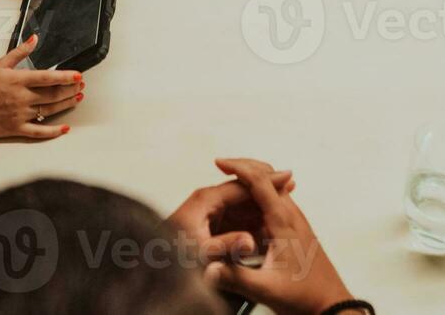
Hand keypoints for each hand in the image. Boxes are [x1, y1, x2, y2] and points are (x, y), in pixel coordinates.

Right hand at [0, 34, 83, 138]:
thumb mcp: (1, 65)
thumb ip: (20, 52)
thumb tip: (34, 39)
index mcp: (18, 81)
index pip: (46, 78)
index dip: (64, 77)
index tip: (78, 75)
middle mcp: (21, 98)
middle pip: (52, 94)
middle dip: (70, 89)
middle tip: (81, 85)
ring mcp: (20, 114)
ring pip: (50, 110)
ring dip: (67, 104)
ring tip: (78, 97)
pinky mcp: (18, 128)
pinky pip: (39, 131)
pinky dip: (54, 131)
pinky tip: (65, 128)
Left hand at [168, 159, 295, 262]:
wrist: (152, 266)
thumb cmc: (168, 258)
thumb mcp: (198, 254)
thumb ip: (226, 246)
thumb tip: (249, 240)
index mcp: (204, 201)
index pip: (241, 185)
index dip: (266, 182)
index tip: (287, 178)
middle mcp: (206, 202)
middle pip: (243, 191)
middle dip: (266, 188)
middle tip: (291, 185)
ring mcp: (207, 213)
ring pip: (241, 205)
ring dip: (261, 205)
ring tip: (284, 202)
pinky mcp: (208, 226)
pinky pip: (235, 218)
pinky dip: (251, 219)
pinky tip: (266, 223)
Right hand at [204, 158, 351, 314]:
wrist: (331, 305)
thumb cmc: (305, 297)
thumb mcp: (266, 289)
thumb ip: (236, 277)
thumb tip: (208, 269)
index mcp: (283, 222)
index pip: (260, 182)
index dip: (239, 168)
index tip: (220, 162)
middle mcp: (291, 216)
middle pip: (268, 178)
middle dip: (244, 167)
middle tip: (222, 166)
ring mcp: (295, 223)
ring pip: (272, 191)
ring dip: (252, 182)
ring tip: (228, 185)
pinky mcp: (295, 232)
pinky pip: (275, 205)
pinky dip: (258, 199)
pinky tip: (245, 212)